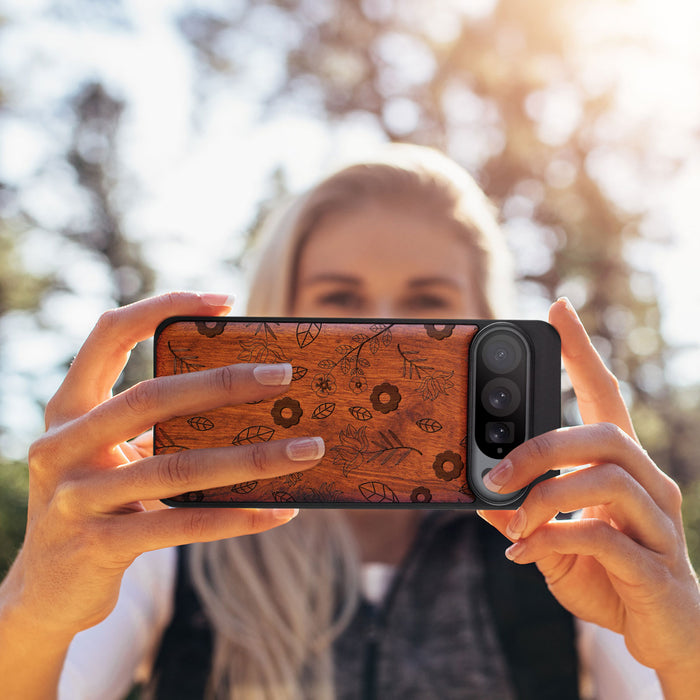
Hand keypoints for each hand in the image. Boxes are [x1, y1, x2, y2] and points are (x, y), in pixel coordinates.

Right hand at [3, 292, 324, 639]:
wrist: (45, 591)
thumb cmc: (97, 504)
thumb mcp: (111, 456)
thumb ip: (154, 427)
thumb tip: (247, 402)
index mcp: (68, 409)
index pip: (108, 334)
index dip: (162, 307)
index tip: (224, 301)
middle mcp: (62, 446)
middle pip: (151, 397)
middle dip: (224, 382)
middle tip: (285, 374)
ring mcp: (76, 498)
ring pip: (178, 467)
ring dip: (253, 458)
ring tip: (307, 449)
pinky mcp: (99, 546)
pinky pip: (183, 525)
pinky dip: (237, 517)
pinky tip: (280, 511)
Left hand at [478, 298, 699, 690]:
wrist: (664, 634)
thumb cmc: (609, 576)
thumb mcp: (553, 540)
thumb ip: (522, 515)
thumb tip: (479, 496)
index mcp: (622, 468)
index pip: (605, 395)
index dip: (582, 352)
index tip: (558, 309)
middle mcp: (650, 484)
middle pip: (604, 434)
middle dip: (541, 447)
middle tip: (495, 472)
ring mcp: (659, 524)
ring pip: (606, 479)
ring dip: (544, 497)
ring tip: (511, 522)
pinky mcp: (657, 567)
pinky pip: (604, 538)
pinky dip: (553, 540)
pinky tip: (523, 554)